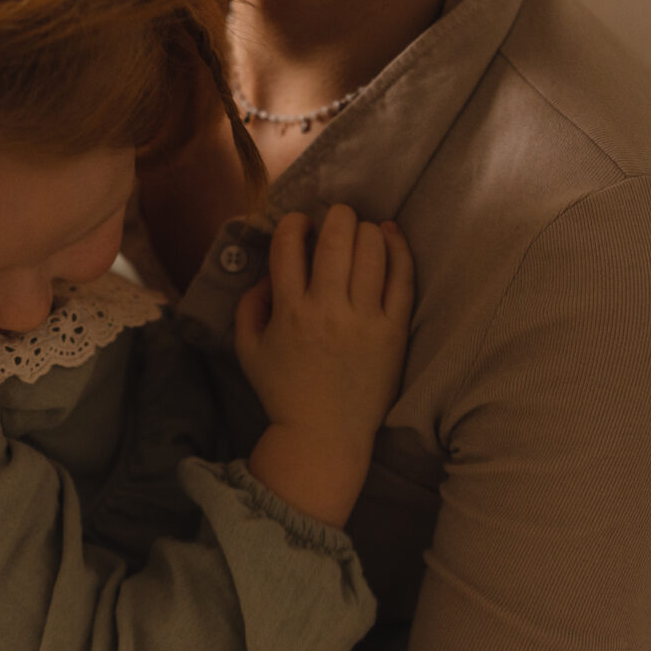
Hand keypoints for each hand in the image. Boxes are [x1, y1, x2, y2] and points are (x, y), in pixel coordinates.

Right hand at [233, 206, 412, 525]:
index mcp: (288, 312)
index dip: (293, 223)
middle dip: (335, 215)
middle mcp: (327, 310)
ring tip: (360, 230)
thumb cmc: (284, 391)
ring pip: (371, 251)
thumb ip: (248, 306)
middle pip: (335, 239)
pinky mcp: (393, 332)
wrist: (324, 435)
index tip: (298, 224)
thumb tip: (267, 273)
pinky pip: (402, 279)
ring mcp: (364, 320)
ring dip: (364, 229)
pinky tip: (390, 234)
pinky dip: (398, 248)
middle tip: (335, 216)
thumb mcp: (248, 350)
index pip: (289, 246)